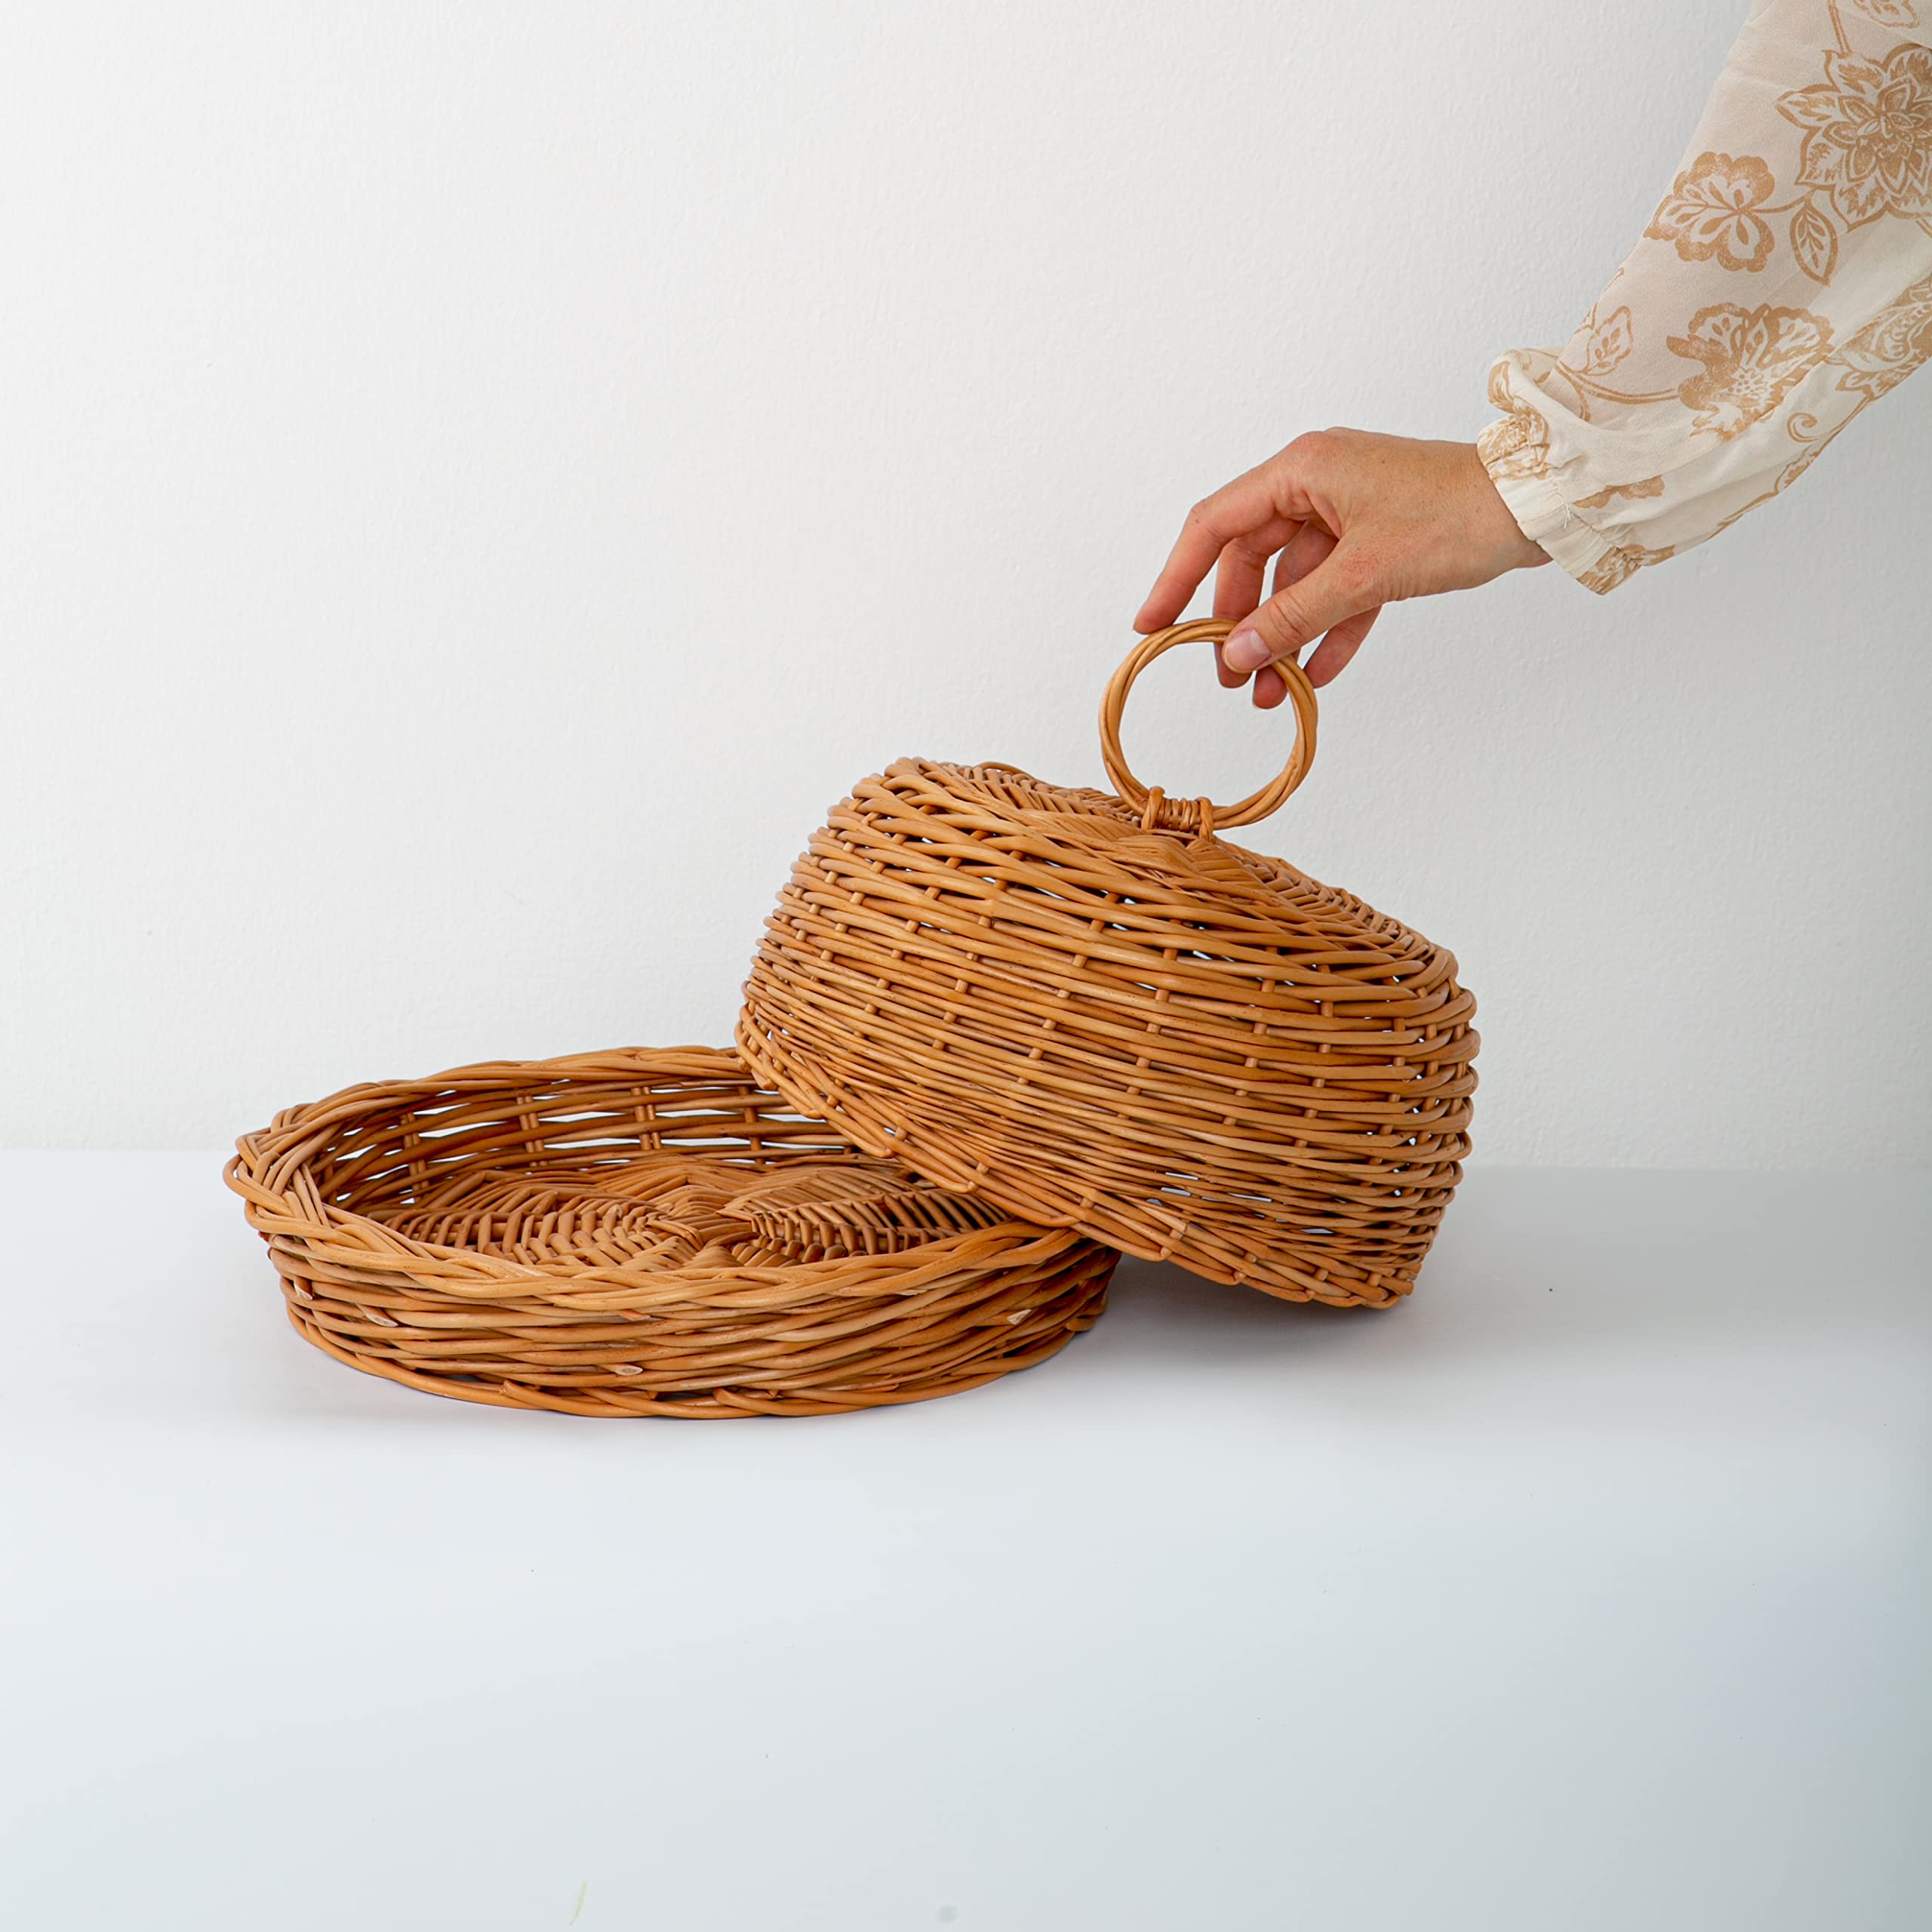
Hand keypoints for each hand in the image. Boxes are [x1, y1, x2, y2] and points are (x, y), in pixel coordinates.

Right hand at [1134, 429, 1549, 703]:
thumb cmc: (1457, 515)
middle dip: (1238, 622)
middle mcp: (1318, 483)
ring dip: (1282, 636)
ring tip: (1269, 692)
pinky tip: (1315, 676)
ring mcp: (1350, 510)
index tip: (1151, 626)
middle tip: (1228, 676)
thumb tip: (1239, 655)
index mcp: (1302, 469)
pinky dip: (1326, 630)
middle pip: (1251, 558)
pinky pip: (1337, 590)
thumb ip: (1294, 617)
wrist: (1542, 504)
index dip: (1176, 578)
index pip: (1214, 526)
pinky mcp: (1382, 538)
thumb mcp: (1364, 575)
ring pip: (1295, 581)